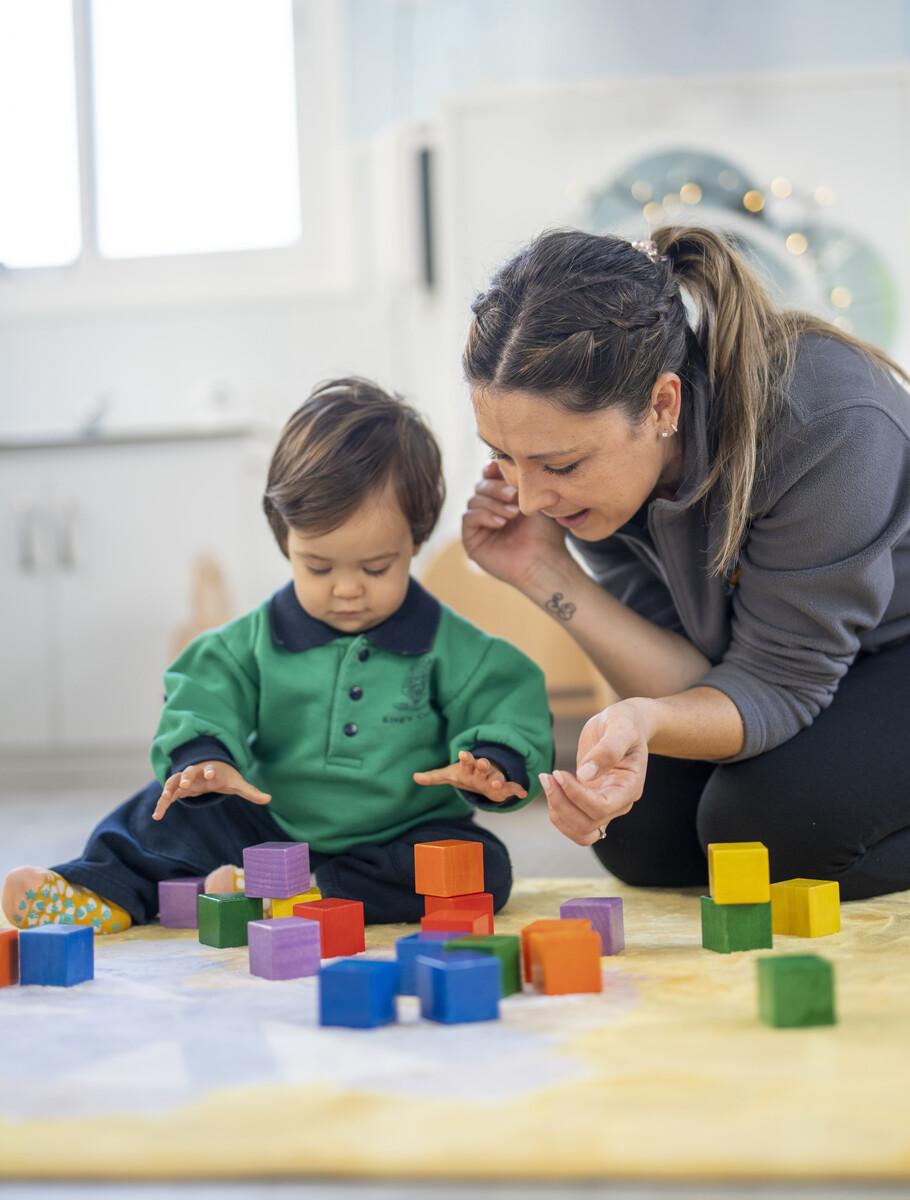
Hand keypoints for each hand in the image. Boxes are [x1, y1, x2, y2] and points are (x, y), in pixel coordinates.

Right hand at [153, 761, 271, 820]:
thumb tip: (269, 799)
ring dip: (169, 789)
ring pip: (174, 782)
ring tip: (164, 799)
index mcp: (211, 770)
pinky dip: (162, 805)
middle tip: (184, 783)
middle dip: (186, 776)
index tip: (209, 773)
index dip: (209, 770)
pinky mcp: (177, 789)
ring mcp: (184, 780)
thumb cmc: (224, 777)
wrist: (209, 769)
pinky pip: (167, 796)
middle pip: (189, 772)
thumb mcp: (237, 784)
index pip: (209, 768)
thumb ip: (251, 791)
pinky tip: (156, 817)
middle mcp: (195, 773)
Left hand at [413, 749, 527, 803]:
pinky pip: (512, 788)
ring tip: (498, 783)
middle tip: (483, 762)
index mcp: (469, 767)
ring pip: (497, 778)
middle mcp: (483, 771)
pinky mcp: (504, 787)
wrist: (483, 777)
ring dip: (498, 780)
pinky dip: (518, 790)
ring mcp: (494, 779)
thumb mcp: (449, 775)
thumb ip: (433, 777)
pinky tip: (523, 793)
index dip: (465, 758)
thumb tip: (414, 777)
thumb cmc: (465, 775)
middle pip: (483, 767)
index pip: (466, 761)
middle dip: (483, 765)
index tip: (463, 753)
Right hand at [462, 461, 570, 591]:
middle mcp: (489, 509)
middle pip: (480, 485)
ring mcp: (479, 525)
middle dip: (496, 487)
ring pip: (474, 500)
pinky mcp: (472, 540)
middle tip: (514, 495)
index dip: (494, 470)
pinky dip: (483, 516)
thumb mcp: (537, 499)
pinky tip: (500, 523)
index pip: (489, 475)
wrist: (545, 560)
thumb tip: (501, 460)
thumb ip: (521, 479)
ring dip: (494, 503)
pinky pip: (468, 518)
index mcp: (504, 498)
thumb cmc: (547, 532)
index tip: (504, 468)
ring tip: (513, 514)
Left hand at [539, 700, 650, 845]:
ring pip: (580, 831)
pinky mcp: (590, 803)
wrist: (625, 725)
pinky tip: (552, 788)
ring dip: (558, 813)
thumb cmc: (625, 724)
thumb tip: (585, 775)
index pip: (602, 807)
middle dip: (562, 803)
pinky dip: (558, 813)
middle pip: (587, 824)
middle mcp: (619, 802)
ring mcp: (605, 806)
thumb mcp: (621, 728)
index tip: (559, 773)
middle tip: (547, 776)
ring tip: (547, 782)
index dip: (576, 795)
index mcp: (630, 787)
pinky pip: (574, 824)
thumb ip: (607, 750)